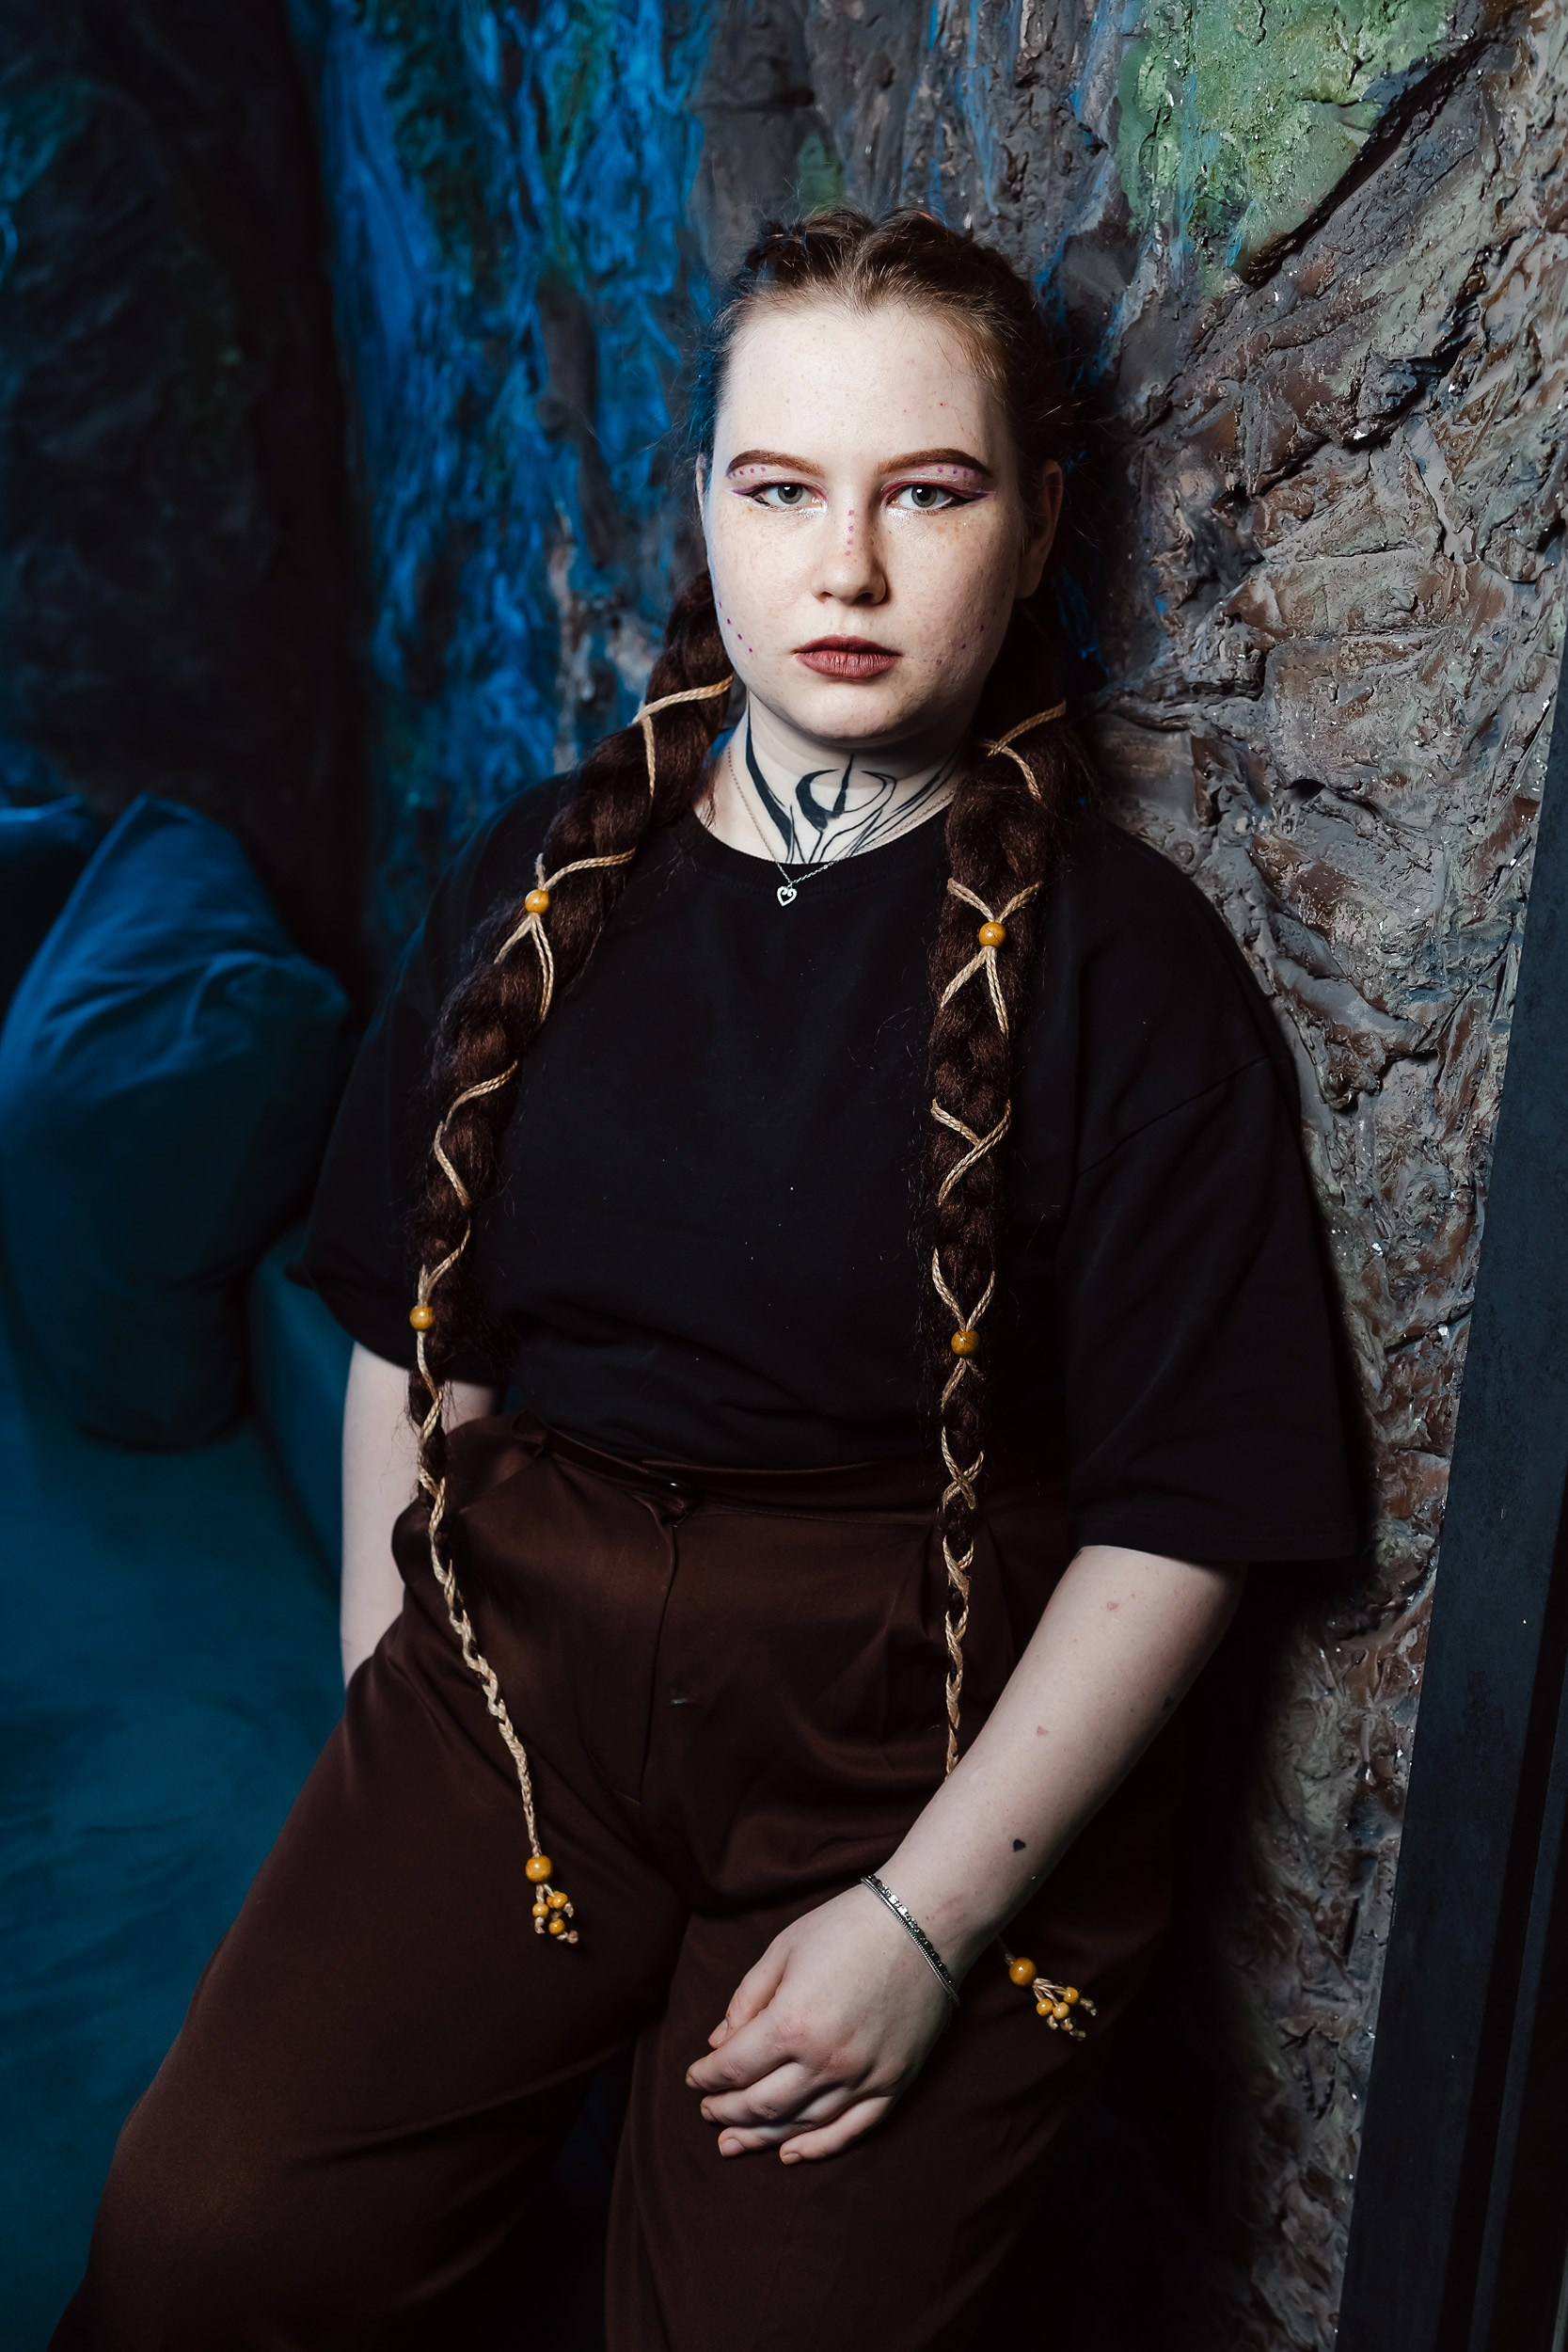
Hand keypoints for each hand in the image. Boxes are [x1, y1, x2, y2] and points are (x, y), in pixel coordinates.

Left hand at [684, 1882, 954, 2162]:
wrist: (925, 1922)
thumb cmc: (848, 1925)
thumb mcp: (783, 1948)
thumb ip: (747, 1999)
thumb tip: (718, 2044)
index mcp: (792, 2022)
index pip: (734, 2067)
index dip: (707, 2078)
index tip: (692, 2079)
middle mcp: (825, 2060)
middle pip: (761, 2105)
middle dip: (726, 2112)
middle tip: (707, 2113)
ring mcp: (863, 2077)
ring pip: (801, 2125)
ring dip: (761, 2137)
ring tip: (733, 2142)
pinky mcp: (894, 2084)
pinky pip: (852, 2131)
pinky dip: (819, 2148)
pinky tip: (791, 2154)